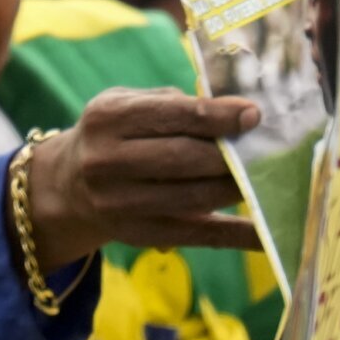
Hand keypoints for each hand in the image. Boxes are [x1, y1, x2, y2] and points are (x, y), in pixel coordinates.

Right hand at [23, 87, 262, 270]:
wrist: (69, 184)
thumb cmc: (113, 134)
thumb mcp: (126, 104)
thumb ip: (172, 104)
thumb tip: (234, 113)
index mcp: (107, 118)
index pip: (171, 115)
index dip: (218, 115)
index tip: (254, 114)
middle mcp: (106, 161)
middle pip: (184, 158)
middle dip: (231, 154)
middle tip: (267, 148)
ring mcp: (119, 203)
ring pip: (195, 198)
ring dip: (237, 187)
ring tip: (263, 175)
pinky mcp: (138, 235)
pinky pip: (200, 236)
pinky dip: (239, 235)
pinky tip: (269, 232)